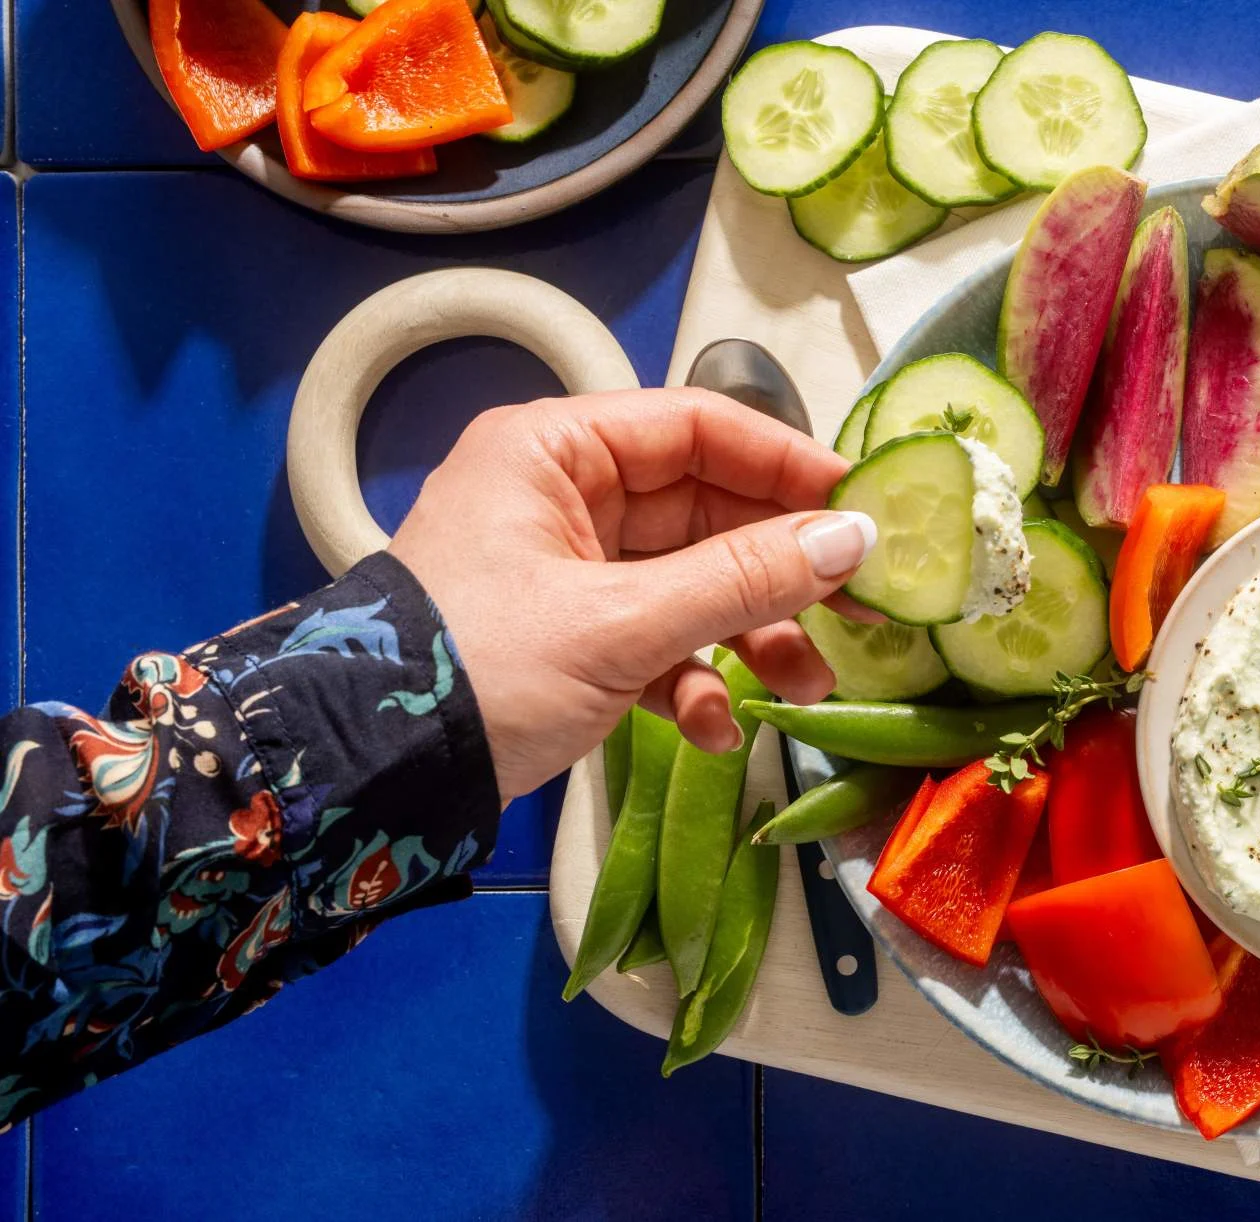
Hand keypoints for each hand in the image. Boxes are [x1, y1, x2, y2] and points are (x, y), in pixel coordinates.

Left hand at [389, 388, 879, 803]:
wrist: (364, 780)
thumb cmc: (475, 672)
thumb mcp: (619, 624)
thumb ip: (743, 580)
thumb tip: (853, 540)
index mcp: (555, 451)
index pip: (700, 428)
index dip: (789, 467)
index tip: (864, 510)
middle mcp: (564, 496)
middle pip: (708, 511)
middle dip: (783, 571)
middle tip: (863, 609)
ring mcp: (568, 570)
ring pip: (693, 582)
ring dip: (753, 636)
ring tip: (806, 685)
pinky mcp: (571, 638)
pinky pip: (659, 641)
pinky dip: (695, 681)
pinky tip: (716, 728)